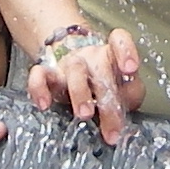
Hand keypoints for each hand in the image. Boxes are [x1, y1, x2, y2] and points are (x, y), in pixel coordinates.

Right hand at [25, 26, 145, 144]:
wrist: (70, 69)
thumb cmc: (101, 84)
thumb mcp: (120, 88)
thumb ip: (130, 96)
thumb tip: (128, 115)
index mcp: (113, 57)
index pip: (120, 43)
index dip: (126, 52)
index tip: (130, 69)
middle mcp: (92, 58)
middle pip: (102, 70)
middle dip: (108, 98)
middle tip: (113, 125)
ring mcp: (69, 65)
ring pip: (75, 70)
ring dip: (80, 92)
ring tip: (85, 114)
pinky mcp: (48, 74)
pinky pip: (39, 76)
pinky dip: (39, 88)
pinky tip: (44, 104)